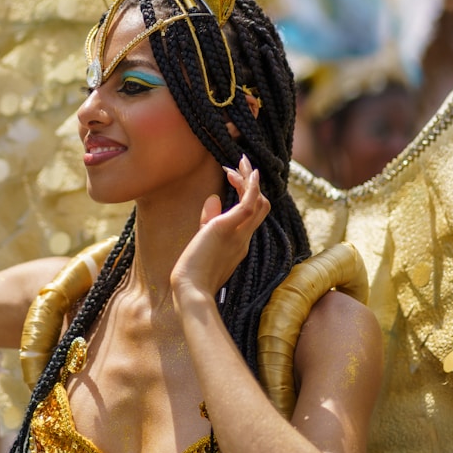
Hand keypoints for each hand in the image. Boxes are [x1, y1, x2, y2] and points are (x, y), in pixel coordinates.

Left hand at [171, 155, 269, 303]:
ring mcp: (239, 234)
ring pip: (258, 201)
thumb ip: (209, 221)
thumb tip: (213, 198)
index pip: (253, 215)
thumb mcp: (203, 242)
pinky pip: (248, 204)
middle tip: (243, 163)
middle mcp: (244, 238)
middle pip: (261, 205)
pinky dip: (251, 186)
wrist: (190, 291)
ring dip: (250, 179)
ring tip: (241, 161)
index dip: (249, 194)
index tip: (235, 178)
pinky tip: (248, 172)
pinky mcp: (227, 228)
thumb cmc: (193, 273)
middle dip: (253, 183)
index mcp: (239, 243)